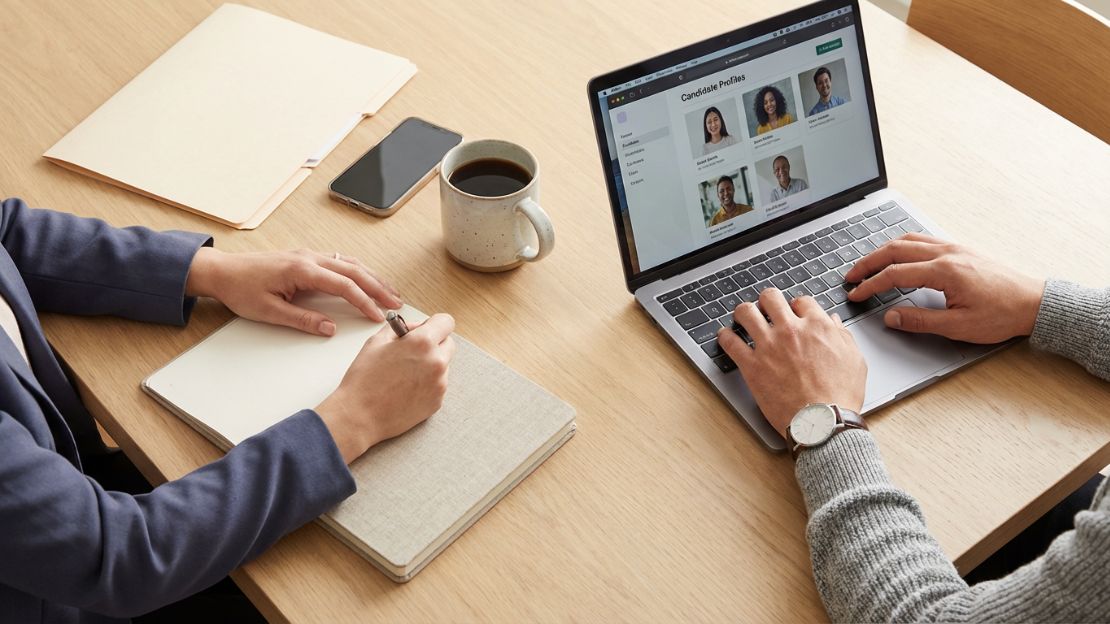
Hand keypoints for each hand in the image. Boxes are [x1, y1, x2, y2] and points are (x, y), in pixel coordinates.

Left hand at [186, 248, 401, 335]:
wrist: (222, 271)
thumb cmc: (241, 290)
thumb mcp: (269, 312)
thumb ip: (302, 320)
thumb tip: (329, 328)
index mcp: (302, 270)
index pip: (344, 286)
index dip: (365, 301)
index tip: (378, 315)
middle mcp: (309, 258)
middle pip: (354, 271)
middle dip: (378, 287)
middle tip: (397, 303)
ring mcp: (309, 255)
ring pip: (350, 263)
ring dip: (372, 278)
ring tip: (389, 292)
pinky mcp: (306, 257)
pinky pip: (340, 261)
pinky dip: (358, 271)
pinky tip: (367, 278)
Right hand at [315, 314, 455, 462]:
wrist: (359, 416)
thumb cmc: (363, 379)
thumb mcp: (376, 342)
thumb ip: (400, 329)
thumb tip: (414, 328)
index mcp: (422, 343)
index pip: (446, 322)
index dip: (435, 324)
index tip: (427, 329)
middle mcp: (436, 362)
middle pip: (448, 343)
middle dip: (434, 343)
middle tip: (413, 351)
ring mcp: (440, 384)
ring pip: (443, 365)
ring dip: (430, 364)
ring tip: (405, 374)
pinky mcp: (437, 402)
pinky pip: (438, 384)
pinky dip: (428, 383)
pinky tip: (406, 388)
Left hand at [718, 288, 866, 438]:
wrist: (822, 421)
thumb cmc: (839, 395)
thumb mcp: (854, 360)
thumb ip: (842, 336)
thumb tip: (833, 322)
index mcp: (817, 327)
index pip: (801, 301)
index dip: (796, 305)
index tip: (793, 312)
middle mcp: (790, 330)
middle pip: (771, 298)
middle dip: (767, 300)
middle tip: (765, 308)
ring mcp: (768, 346)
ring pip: (746, 312)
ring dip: (744, 312)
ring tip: (743, 317)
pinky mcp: (752, 365)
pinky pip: (730, 342)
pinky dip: (725, 337)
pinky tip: (725, 336)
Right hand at [845, 233, 1043, 343]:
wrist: (1034, 303)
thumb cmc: (1002, 314)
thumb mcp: (957, 327)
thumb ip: (919, 321)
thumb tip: (891, 317)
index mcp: (944, 271)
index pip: (894, 274)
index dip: (870, 285)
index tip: (856, 295)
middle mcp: (946, 253)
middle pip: (895, 250)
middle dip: (868, 262)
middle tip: (851, 275)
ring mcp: (954, 247)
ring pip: (908, 240)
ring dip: (883, 250)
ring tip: (868, 263)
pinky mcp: (961, 249)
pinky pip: (923, 239)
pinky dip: (902, 245)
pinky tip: (897, 254)